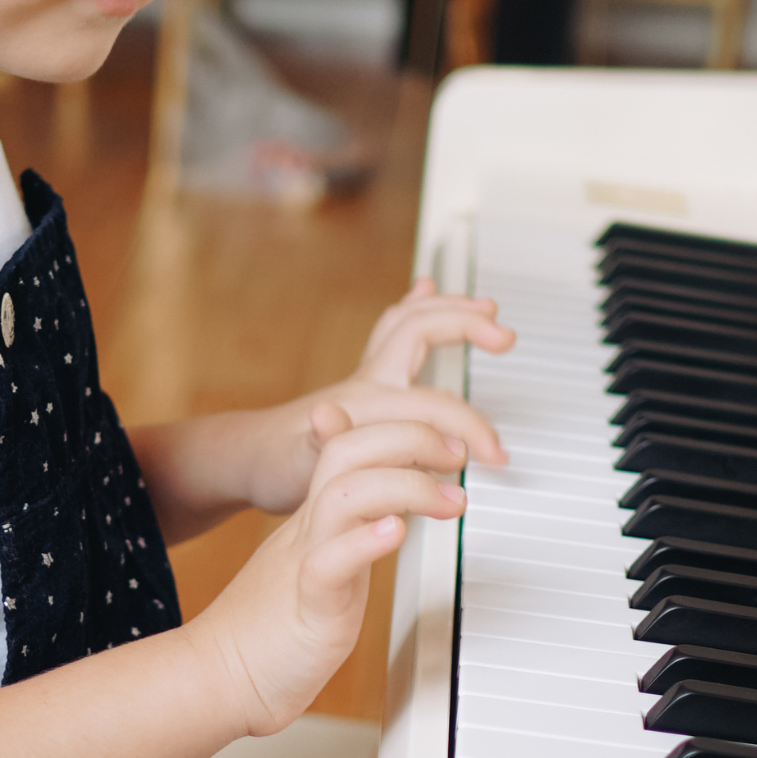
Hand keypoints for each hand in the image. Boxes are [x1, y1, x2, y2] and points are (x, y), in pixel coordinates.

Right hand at [189, 412, 468, 737]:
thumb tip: (389, 515)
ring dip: (405, 486)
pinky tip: (395, 533)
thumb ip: (351, 533)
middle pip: (348, 451)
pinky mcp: (308, 606)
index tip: (450, 446)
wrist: (220, 676)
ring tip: (449, 499)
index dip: (401, 430)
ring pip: (344, 495)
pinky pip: (329, 563)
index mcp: (317, 519)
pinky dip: (364, 543)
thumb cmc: (274, 630)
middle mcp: (311, 529)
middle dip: (410, 439)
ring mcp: (306, 562)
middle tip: (457, 454)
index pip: (352, 444)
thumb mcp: (324, 565)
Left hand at [249, 278, 514, 515]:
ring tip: (485, 306)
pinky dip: (420, 309)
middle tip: (504, 335)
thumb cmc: (278, 466)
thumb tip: (325, 417)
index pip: (432, 402)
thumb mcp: (300, 467)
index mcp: (364, 402)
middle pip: (420, 328)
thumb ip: (321, 443)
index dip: (470, 426)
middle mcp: (370, 380)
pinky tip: (427, 290)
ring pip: (412, 321)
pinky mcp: (370, 381)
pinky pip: (399, 331)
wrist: (252, 457)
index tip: (493, 455)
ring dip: (450, 308)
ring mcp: (369, 375)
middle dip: (465, 323)